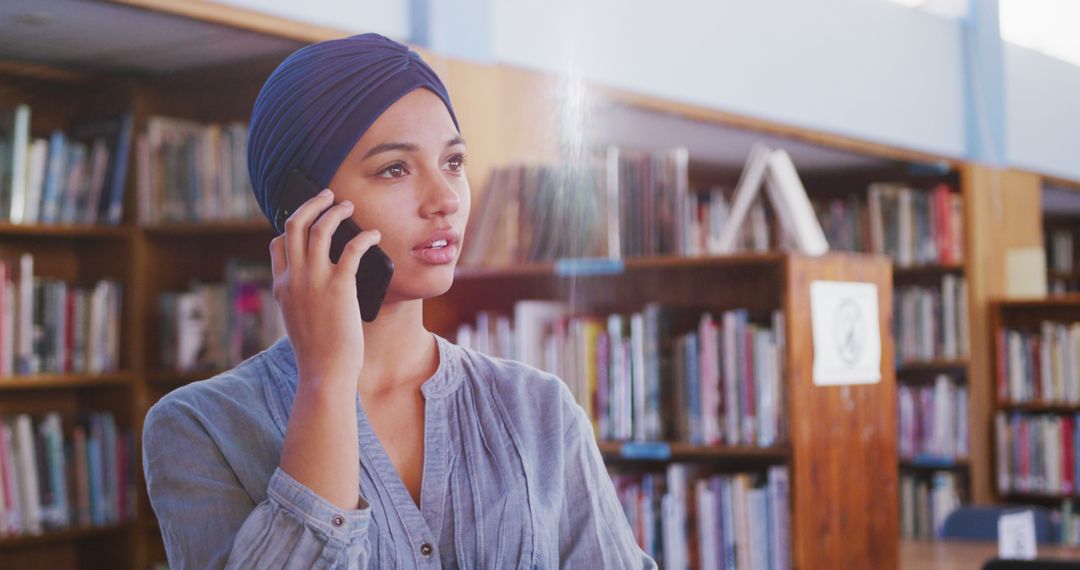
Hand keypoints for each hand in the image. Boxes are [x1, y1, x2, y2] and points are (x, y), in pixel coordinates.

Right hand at [269, 188, 381, 387]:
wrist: (323, 372)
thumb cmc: (317, 351)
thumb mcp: (298, 320)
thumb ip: (301, 298)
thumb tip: (316, 284)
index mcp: (282, 286)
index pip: (278, 243)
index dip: (293, 225)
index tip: (308, 217)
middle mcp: (293, 278)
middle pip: (296, 224)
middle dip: (312, 204)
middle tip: (328, 195)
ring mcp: (314, 281)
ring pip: (320, 229)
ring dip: (336, 211)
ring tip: (349, 206)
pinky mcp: (339, 287)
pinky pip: (351, 249)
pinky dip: (364, 236)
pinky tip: (373, 235)